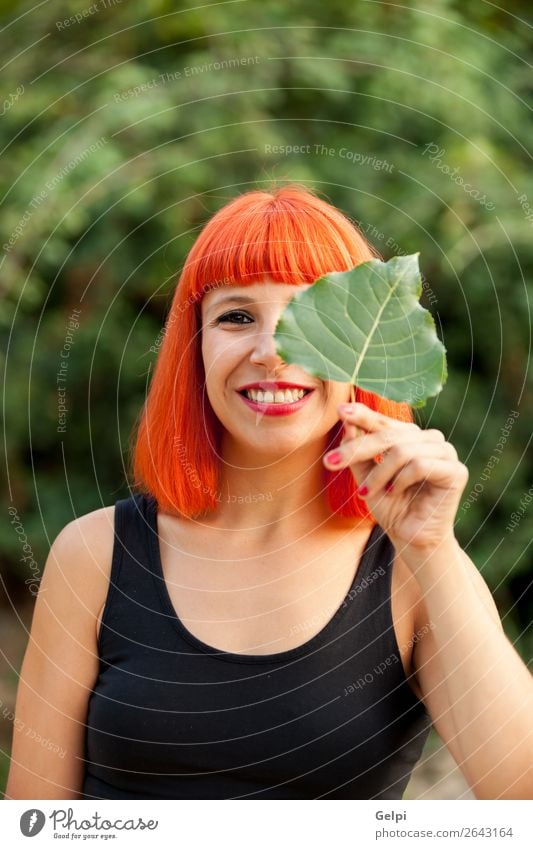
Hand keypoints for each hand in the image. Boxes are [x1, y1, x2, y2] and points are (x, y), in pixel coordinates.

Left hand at [323, 402, 468, 553]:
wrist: (411, 539)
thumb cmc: (391, 507)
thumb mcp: (366, 477)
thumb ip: (358, 452)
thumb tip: (347, 422)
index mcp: (412, 436)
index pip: (385, 421)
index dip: (363, 416)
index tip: (340, 411)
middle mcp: (431, 439)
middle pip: (390, 435)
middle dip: (358, 448)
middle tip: (331, 462)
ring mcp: (446, 453)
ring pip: (403, 450)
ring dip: (379, 473)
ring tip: (368, 492)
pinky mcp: (456, 471)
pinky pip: (421, 465)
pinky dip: (400, 480)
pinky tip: (394, 492)